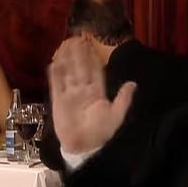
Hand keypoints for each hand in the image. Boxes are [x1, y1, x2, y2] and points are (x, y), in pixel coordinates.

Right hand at [47, 38, 135, 153]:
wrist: (85, 147)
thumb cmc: (101, 133)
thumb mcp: (117, 115)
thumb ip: (123, 99)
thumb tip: (133, 83)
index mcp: (97, 93)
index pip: (95, 72)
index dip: (93, 59)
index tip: (91, 45)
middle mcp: (83, 92)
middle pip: (80, 69)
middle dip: (79, 55)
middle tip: (76, 39)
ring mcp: (70, 96)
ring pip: (68, 74)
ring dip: (66, 60)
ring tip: (64, 46)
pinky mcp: (59, 102)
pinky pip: (57, 86)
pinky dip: (55, 75)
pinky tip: (54, 63)